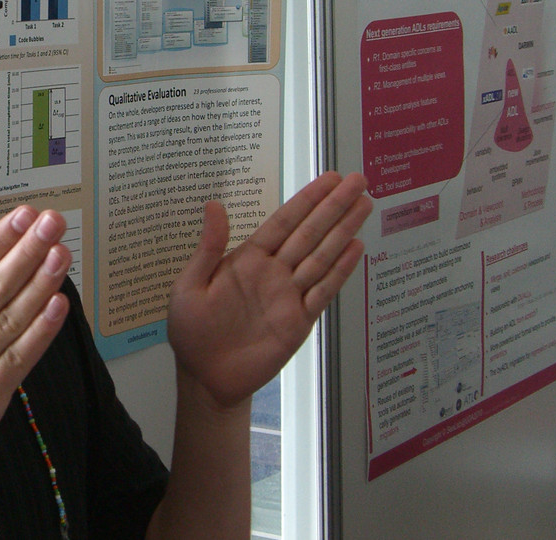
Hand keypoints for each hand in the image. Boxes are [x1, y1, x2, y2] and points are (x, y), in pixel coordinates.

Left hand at [166, 171, 370, 409]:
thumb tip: (214, 204)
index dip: (307, 200)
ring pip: (322, 257)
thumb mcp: (190, 285)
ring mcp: (289, 295)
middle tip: (358, 180)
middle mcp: (273, 272)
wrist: (205, 377)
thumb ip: (209, 247)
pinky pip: (323, 292)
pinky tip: (356, 248)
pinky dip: (340, 271)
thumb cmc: (192, 330)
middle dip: (333, 207)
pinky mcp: (299, 321)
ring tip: (365, 205)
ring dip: (343, 231)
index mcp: (247, 259)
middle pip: (310, 233)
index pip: (284, 222)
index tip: (329, 179)